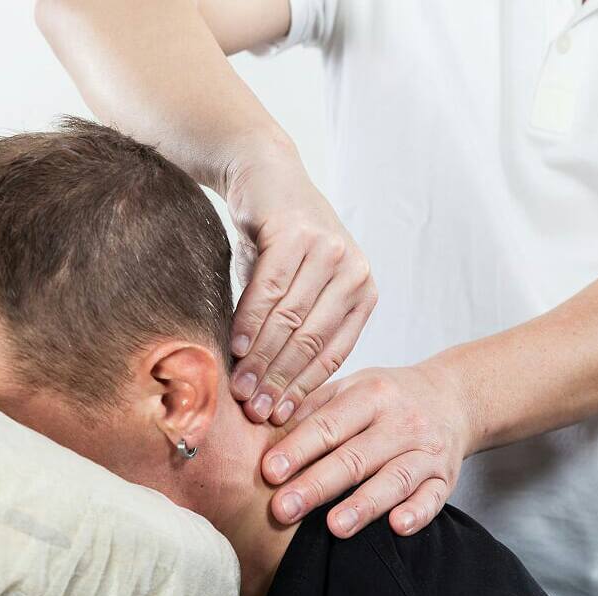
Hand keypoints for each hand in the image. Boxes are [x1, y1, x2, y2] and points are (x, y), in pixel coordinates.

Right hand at [225, 150, 376, 424]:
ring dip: (262, 360)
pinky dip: (250, 322)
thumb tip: (269, 392)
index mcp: (362, 290)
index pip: (332, 352)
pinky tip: (235, 348)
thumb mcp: (297, 288)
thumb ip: (294, 332)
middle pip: (310, 341)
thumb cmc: (278, 241)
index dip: (304, 389)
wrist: (264, 176)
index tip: (278, 417)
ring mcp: (328, 250)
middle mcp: (353, 271)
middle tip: (254, 410)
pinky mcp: (297, 234)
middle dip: (280, 381)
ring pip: (289, 320)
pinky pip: (270, 290)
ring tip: (240, 388)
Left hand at [261, 364, 476, 537]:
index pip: (328, 425)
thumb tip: (262, 426)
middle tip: (283, 509)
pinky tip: (397, 527)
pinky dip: (417, 512)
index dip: (298, 449)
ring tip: (334, 527)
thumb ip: (311, 407)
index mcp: (370, 393)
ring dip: (364, 504)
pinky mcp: (445, 477)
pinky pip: (434, 498)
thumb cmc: (386, 397)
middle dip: (317, 484)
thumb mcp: (350, 387)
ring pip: (395, 478)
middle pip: (355, 456)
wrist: (452, 396)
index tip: (269, 472)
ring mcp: (426, 449)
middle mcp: (401, 420)